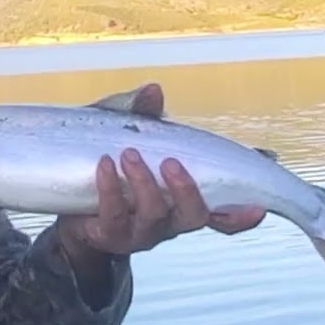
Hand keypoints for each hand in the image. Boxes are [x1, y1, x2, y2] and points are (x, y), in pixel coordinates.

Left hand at [57, 83, 265, 257]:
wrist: (65, 201)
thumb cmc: (107, 164)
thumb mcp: (125, 134)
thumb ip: (142, 116)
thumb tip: (154, 90)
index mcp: (183, 200)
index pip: (222, 213)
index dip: (242, 214)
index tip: (258, 206)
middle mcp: (168, 220)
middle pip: (193, 217)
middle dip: (186, 190)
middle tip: (171, 162)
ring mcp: (139, 231)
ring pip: (154, 216)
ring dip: (144, 184)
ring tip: (128, 156)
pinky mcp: (109, 235)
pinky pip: (113, 216)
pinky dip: (110, 188)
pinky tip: (103, 165)